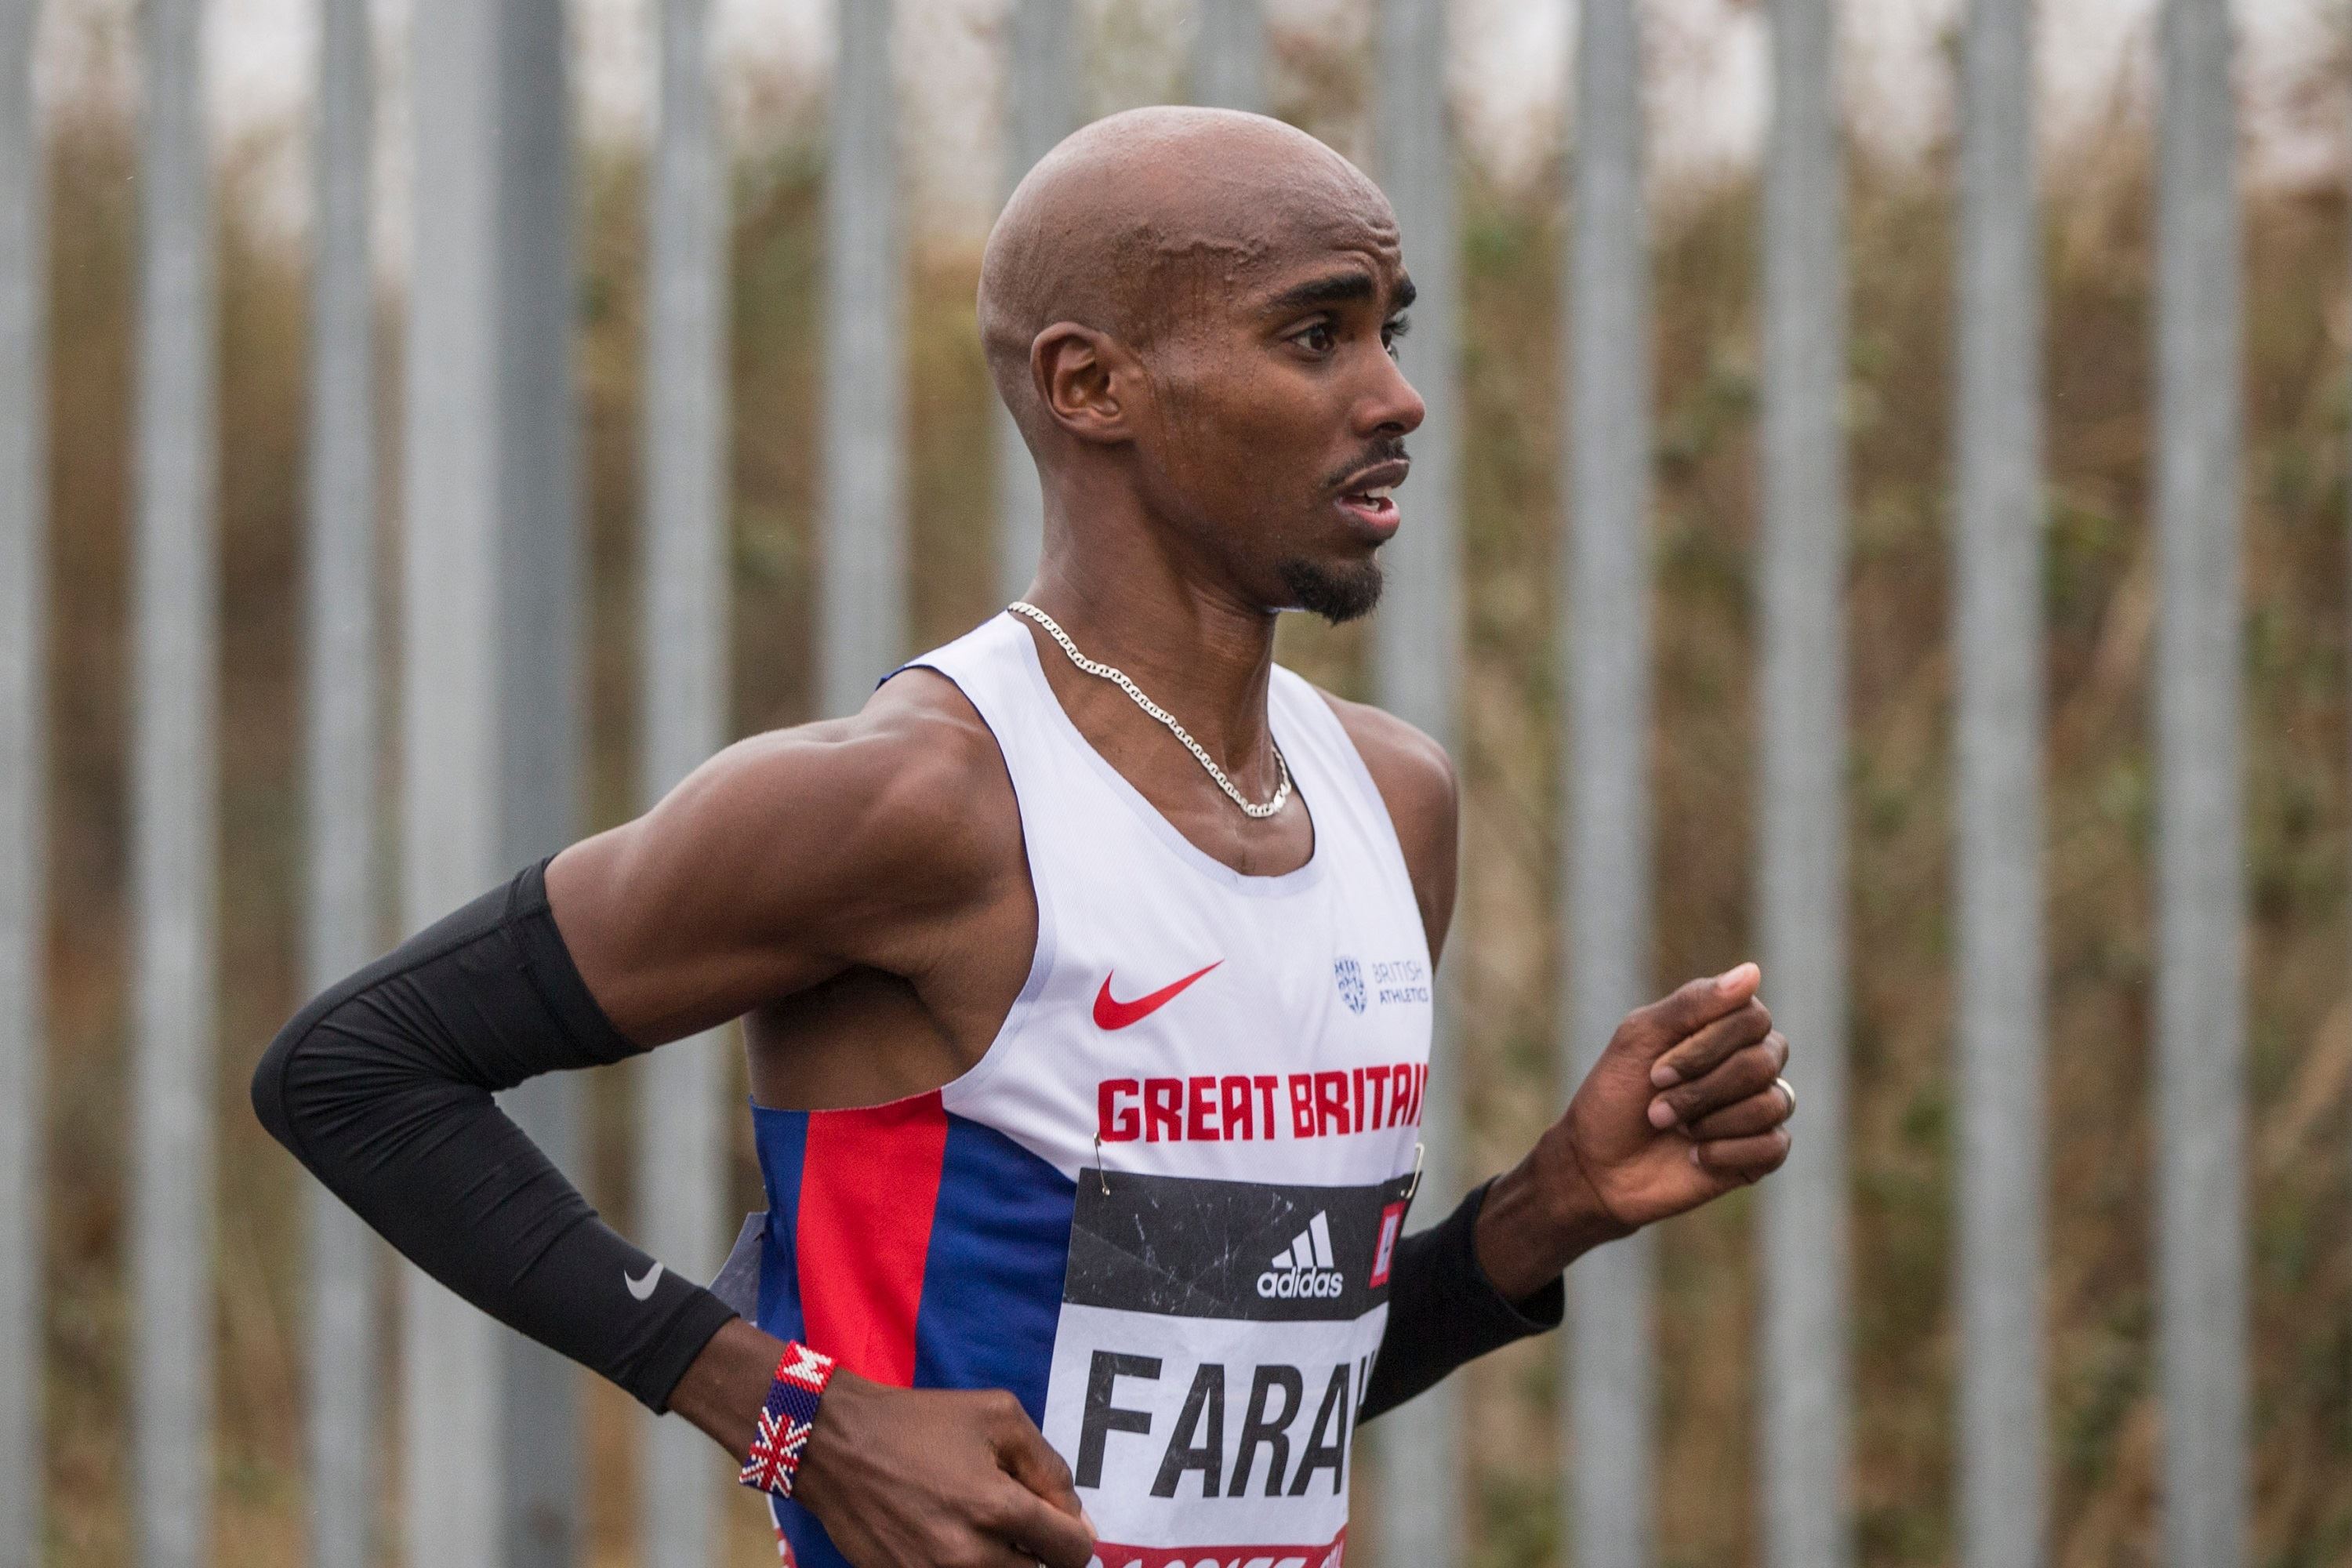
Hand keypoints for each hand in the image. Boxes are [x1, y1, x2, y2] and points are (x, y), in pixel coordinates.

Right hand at [794, 1368, 1096, 1567]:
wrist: (836, 1445)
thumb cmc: (920, 1423)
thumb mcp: (999, 1416)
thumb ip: (1050, 1468)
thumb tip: (1080, 1522)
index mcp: (999, 1509)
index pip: (1071, 1552)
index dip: (1072, 1534)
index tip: (1053, 1519)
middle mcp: (971, 1558)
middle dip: (1035, 1549)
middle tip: (1008, 1517)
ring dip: (1001, 1560)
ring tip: (976, 1525)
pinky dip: (964, 1564)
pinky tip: (943, 1534)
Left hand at [1475, 964, 1793, 1298]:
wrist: (1596, 1167)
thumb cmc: (1614, 1096)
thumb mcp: (1640, 1038)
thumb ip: (1693, 1003)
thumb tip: (1753, 971)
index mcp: (1725, 1027)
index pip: (1752, 1019)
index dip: (1706, 1048)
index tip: (1655, 1073)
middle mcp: (1751, 1063)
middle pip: (1763, 1062)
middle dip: (1702, 1090)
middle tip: (1657, 1109)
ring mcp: (1758, 1108)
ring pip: (1773, 1103)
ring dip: (1711, 1121)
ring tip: (1676, 1132)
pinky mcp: (1760, 1153)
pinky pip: (1775, 1146)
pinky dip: (1728, 1152)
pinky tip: (1696, 1158)